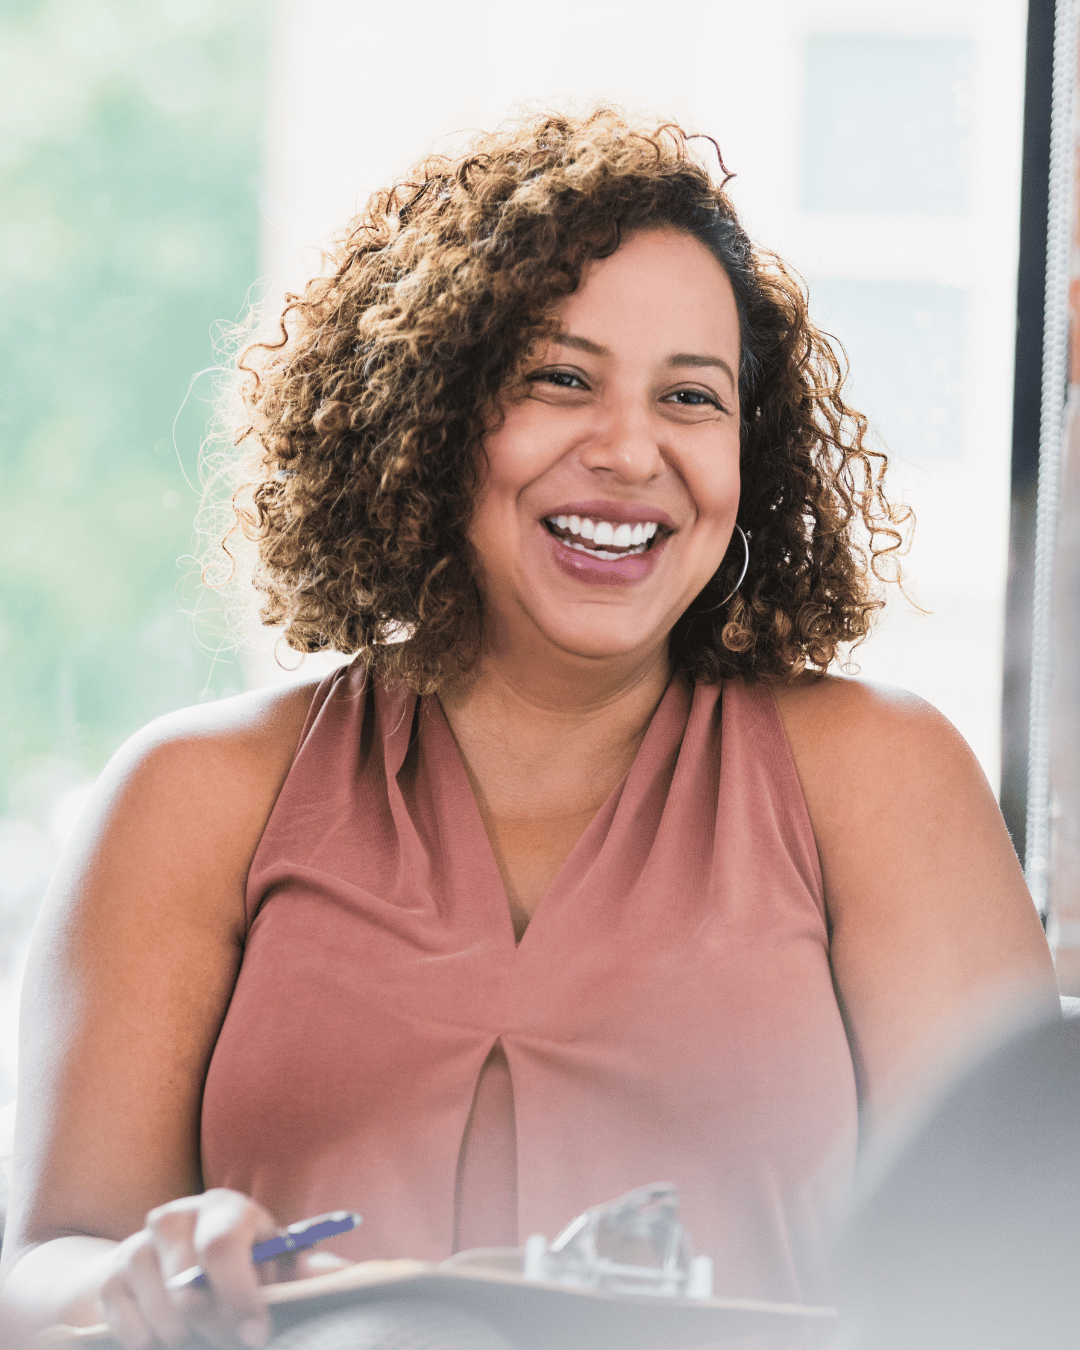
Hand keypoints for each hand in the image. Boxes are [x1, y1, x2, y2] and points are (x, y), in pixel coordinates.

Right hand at [97, 1189, 290, 1348]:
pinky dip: (150, 1341)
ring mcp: (137, 1244)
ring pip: (161, 1311)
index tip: (256, 1335)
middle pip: (188, 1286)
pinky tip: (165, 1335)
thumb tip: (344, 1278)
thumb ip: (305, 1270)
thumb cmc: (236, 1262)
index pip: (222, 1247)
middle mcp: (176, 1217)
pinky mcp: (110, 1277)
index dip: (239, 1296)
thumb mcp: (271, 1258)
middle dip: (215, 1325)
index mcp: (225, 1209)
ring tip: (199, 1333)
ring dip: (184, 1335)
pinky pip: (130, 1326)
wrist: (166, 1261)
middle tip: (229, 1342)